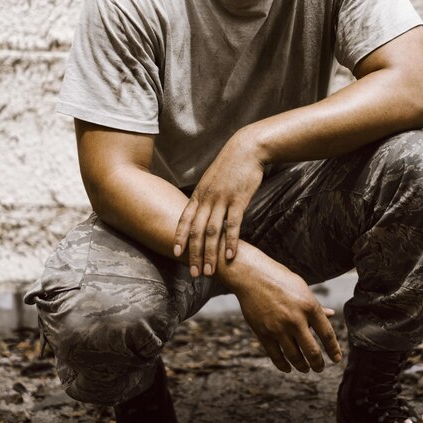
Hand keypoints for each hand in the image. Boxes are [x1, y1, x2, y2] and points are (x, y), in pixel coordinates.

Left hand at [173, 128, 266, 276]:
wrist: (247, 149)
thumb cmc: (230, 166)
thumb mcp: (212, 180)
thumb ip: (205, 197)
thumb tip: (202, 212)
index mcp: (199, 194)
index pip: (184, 219)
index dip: (179, 237)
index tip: (175, 253)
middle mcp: (207, 198)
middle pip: (196, 231)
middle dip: (193, 254)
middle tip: (194, 273)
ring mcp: (222, 199)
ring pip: (212, 231)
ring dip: (210, 253)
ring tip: (210, 271)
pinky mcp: (239, 200)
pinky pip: (233, 224)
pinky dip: (230, 241)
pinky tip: (230, 255)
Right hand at [223, 244, 342, 372]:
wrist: (252, 276)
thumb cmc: (279, 279)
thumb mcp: (302, 288)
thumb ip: (316, 305)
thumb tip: (331, 314)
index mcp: (310, 306)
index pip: (327, 334)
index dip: (334, 350)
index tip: (336, 359)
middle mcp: (296, 319)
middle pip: (312, 351)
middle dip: (318, 364)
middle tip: (320, 368)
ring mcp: (279, 328)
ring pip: (294, 357)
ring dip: (302, 366)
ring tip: (306, 369)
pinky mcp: (263, 333)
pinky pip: (276, 356)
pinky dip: (283, 365)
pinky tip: (288, 368)